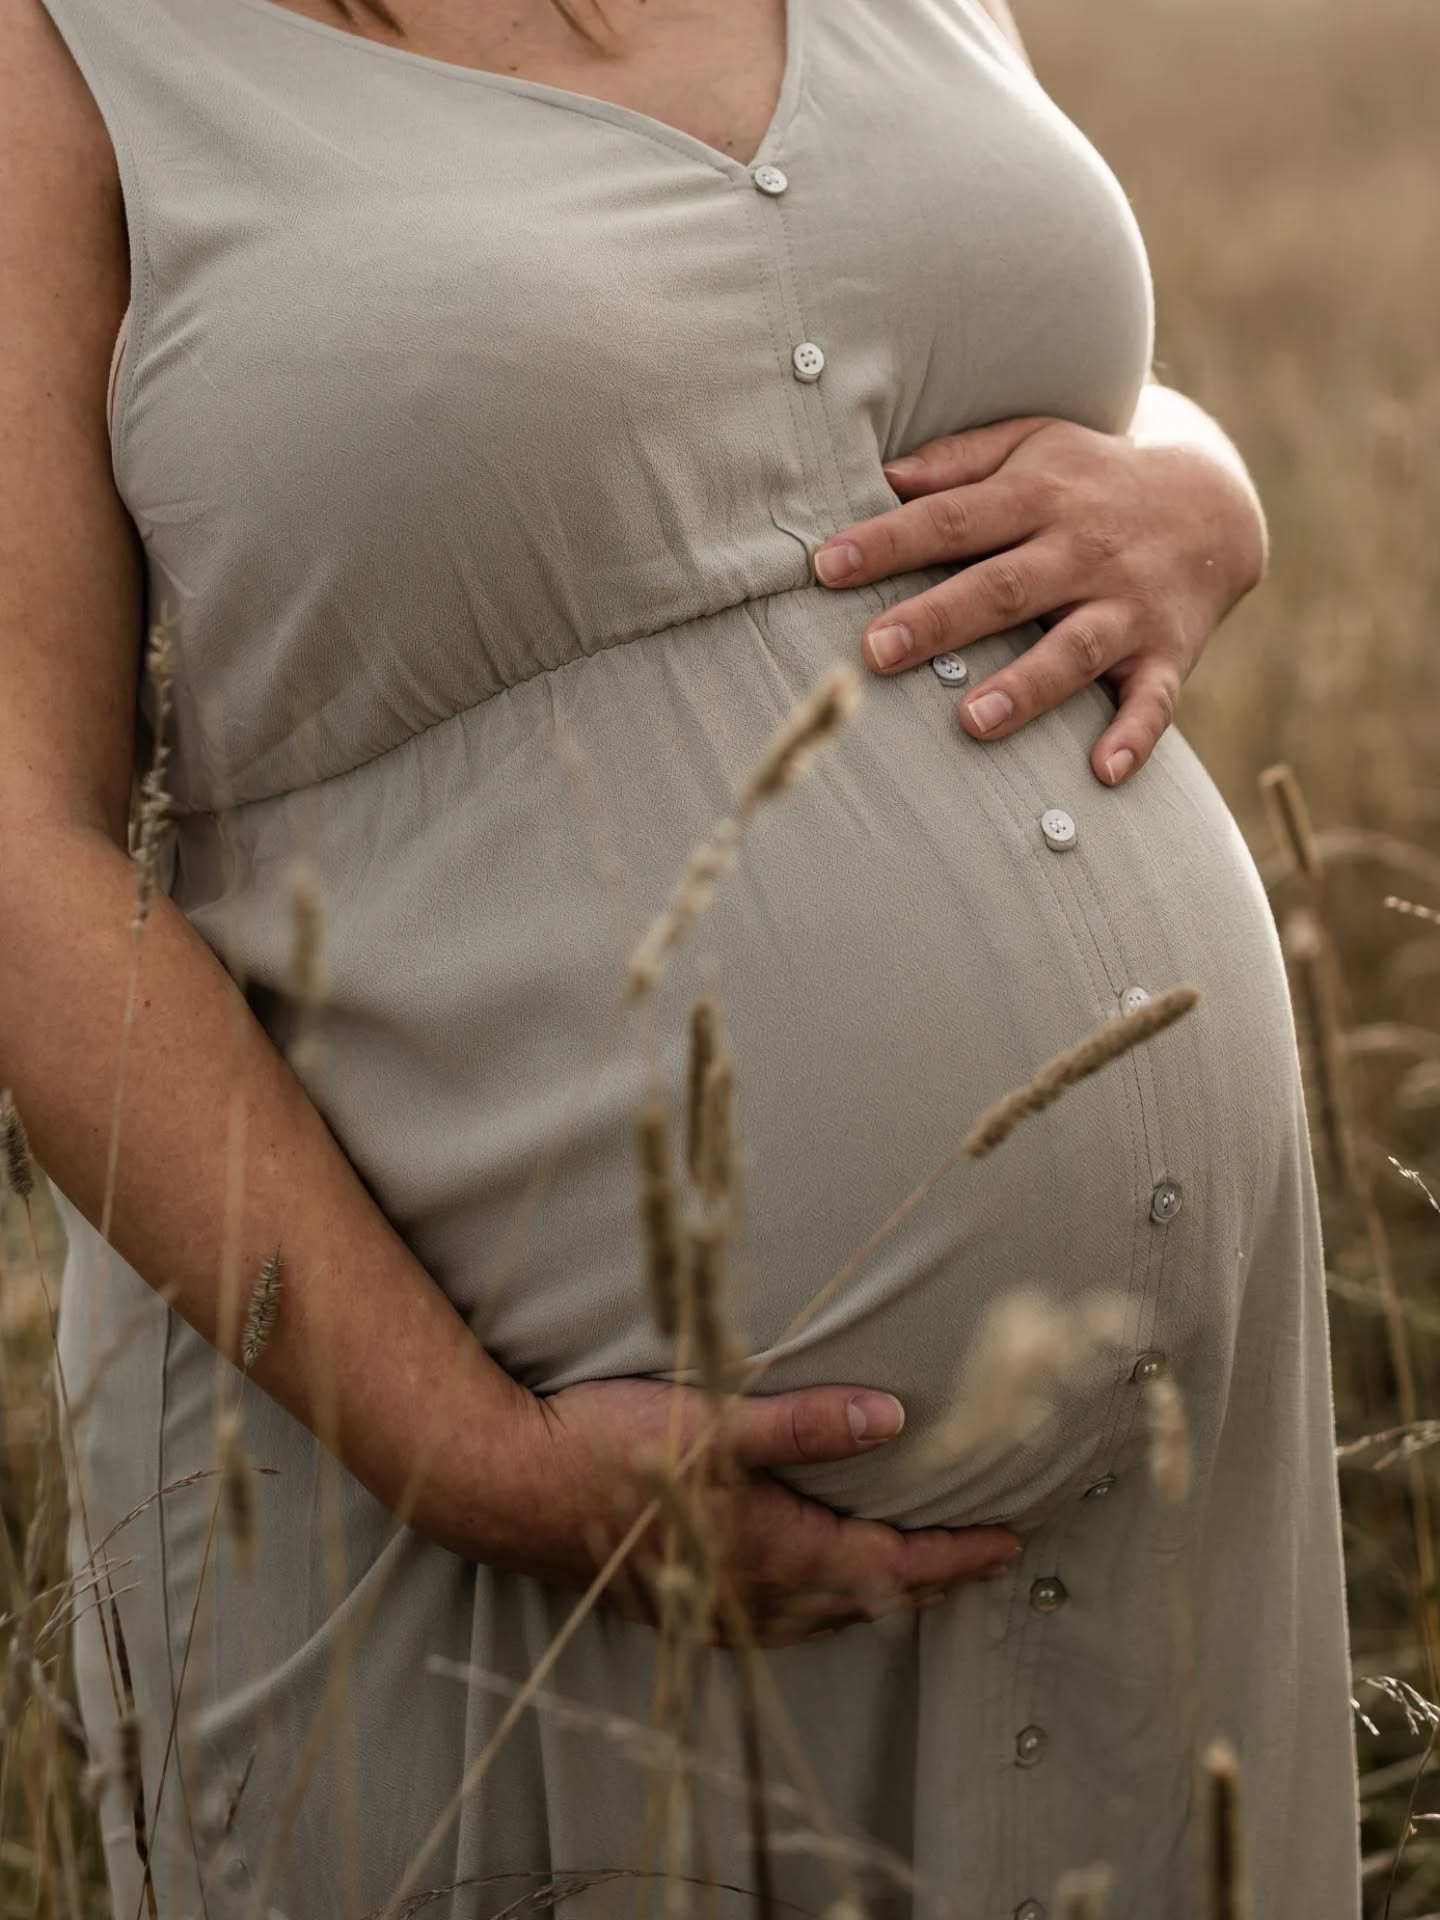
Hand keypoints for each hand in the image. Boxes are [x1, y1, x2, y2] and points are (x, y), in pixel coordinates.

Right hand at [486, 1377, 1021, 1647]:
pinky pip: (772, 1622)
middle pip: (863, 1599)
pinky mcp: (676, 1601)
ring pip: (818, 1618)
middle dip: (926, 1583)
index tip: (1008, 1542)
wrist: (508, 1484)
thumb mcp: (716, 1420)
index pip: (890, 1562)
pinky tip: (802, 1594)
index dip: (954, 1554)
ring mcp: (712, 1603)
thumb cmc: (609, 1447)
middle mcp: (751, 1591)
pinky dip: (815, 1609)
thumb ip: (806, 1422)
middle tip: (975, 1560)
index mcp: (775, 1549)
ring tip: (904, 1579)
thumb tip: (894, 1418)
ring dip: (871, 1598)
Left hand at [810, 413, 1266, 784]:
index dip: (889, 543)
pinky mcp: (1168, 653)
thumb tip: (883, 475)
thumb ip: (959, 461)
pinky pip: (1154, 700)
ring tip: (974, 721)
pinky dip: (1134, 737)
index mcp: (1039, 497)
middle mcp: (1083, 551)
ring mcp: (1127, 606)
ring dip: (1027, 686)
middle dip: (939, 620)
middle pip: (1003, 588)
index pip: (953, 520)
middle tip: (875, 650)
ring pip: (1074, 648)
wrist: (1217, 500)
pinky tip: (1102, 771)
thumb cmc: (1092, 477)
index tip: (826, 567)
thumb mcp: (1033, 442)